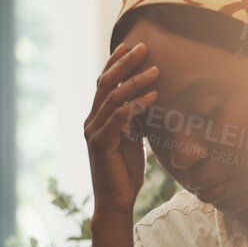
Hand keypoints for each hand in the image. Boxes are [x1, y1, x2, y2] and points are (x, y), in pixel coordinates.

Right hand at [85, 41, 159, 215]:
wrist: (116, 201)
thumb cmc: (125, 171)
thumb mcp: (131, 138)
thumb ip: (133, 119)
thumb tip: (146, 98)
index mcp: (96, 117)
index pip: (104, 83)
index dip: (115, 63)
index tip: (131, 46)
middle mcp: (91, 121)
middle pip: (105, 83)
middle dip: (124, 63)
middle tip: (143, 47)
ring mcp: (94, 132)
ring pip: (113, 98)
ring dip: (135, 81)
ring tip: (156, 70)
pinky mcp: (102, 144)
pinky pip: (119, 118)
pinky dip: (137, 104)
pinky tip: (153, 96)